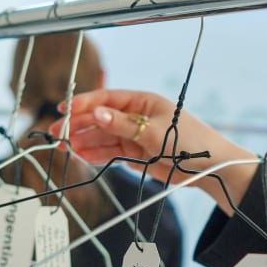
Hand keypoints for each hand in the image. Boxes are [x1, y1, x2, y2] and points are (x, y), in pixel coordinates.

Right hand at [52, 88, 257, 209]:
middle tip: (57, 133)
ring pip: (103, 137)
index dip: (84, 103)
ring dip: (84, 141)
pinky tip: (81, 155)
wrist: (209, 167)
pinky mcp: (136, 154)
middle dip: (79, 125)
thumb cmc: (190, 141)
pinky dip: (96, 154)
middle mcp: (137, 117)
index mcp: (143, 102)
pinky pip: (111, 152)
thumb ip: (124, 125)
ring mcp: (135, 136)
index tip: (64, 109)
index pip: (107, 99)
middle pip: (101, 118)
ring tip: (64, 147)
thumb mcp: (155, 132)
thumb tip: (97, 113)